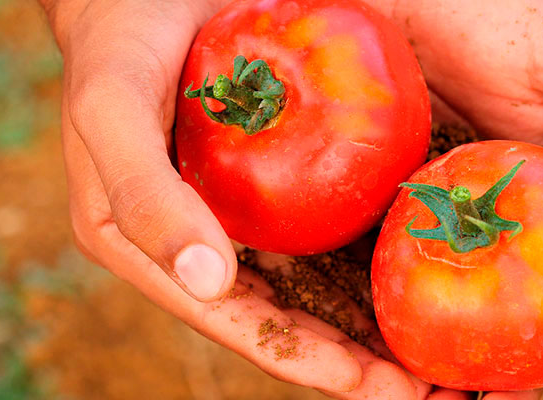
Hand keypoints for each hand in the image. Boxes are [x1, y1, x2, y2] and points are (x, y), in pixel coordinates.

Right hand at [43, 0, 437, 397]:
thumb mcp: (110, 111)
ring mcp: (243, 217)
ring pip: (316, 288)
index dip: (305, 361)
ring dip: (371, 328)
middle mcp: (204, 246)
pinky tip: (416, 274)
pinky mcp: (275, 185)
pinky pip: (329, 233)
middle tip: (423, 390)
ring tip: (432, 359)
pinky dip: (370, 263)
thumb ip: (146, 196)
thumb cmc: (119, 43)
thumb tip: (208, 283)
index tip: (369, 386)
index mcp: (156, 250)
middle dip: (352, 364)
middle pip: (288, 321)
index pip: (240, 323)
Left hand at [362, 0, 542, 396]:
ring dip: (469, 360)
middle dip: (529, 364)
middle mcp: (510, 215)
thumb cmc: (493, 13)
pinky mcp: (396, 211)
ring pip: (470, 303)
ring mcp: (452, 218)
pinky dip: (409, 317)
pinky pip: (405, 272)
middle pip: (532, 304)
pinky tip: (397, 353)